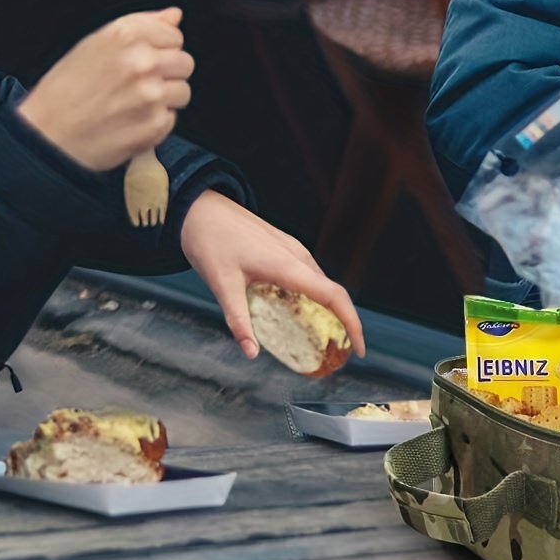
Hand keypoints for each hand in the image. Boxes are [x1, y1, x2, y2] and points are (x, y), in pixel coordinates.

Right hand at [16, 8, 192, 171]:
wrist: (46, 138)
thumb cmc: (63, 93)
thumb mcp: (93, 45)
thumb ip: (140, 26)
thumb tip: (174, 15)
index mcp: (125, 35)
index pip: (174, 34)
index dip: (160, 48)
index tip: (142, 59)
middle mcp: (142, 62)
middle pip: (184, 62)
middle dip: (167, 73)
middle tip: (136, 85)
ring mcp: (151, 95)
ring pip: (182, 91)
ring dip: (164, 99)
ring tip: (131, 104)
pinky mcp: (155, 125)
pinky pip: (172, 118)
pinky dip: (155, 122)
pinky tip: (129, 122)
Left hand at [180, 190, 365, 360]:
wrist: (200, 206)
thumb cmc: (210, 241)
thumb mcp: (221, 285)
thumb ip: (238, 321)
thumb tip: (250, 353)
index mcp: (288, 265)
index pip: (334, 296)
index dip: (352, 323)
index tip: (359, 348)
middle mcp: (297, 256)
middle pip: (334, 292)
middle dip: (345, 322)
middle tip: (342, 351)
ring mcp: (292, 249)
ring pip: (321, 282)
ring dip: (329, 309)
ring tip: (323, 336)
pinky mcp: (284, 246)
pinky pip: (308, 274)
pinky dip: (314, 296)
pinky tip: (299, 310)